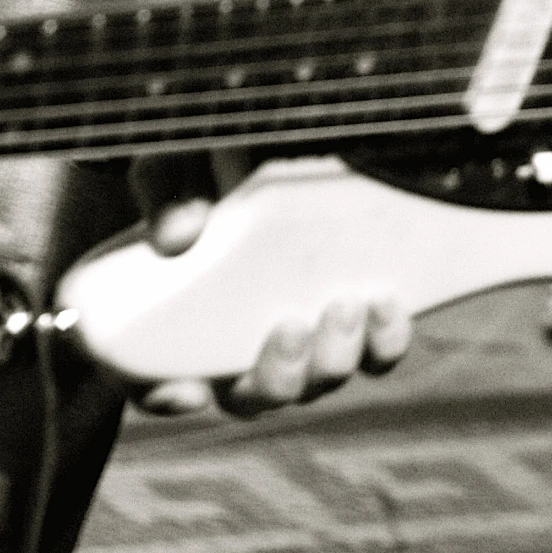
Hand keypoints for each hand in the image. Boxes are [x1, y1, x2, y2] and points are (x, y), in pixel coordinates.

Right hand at [126, 153, 411, 417]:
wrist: (275, 156)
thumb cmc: (212, 170)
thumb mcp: (175, 168)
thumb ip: (167, 194)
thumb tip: (181, 234)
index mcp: (185, 326)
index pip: (164, 384)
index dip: (170, 396)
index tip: (192, 387)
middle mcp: (246, 347)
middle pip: (258, 394)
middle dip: (279, 373)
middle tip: (290, 327)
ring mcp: (306, 336)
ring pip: (320, 377)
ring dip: (334, 356)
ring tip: (347, 305)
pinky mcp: (360, 316)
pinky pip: (376, 351)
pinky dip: (384, 340)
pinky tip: (387, 304)